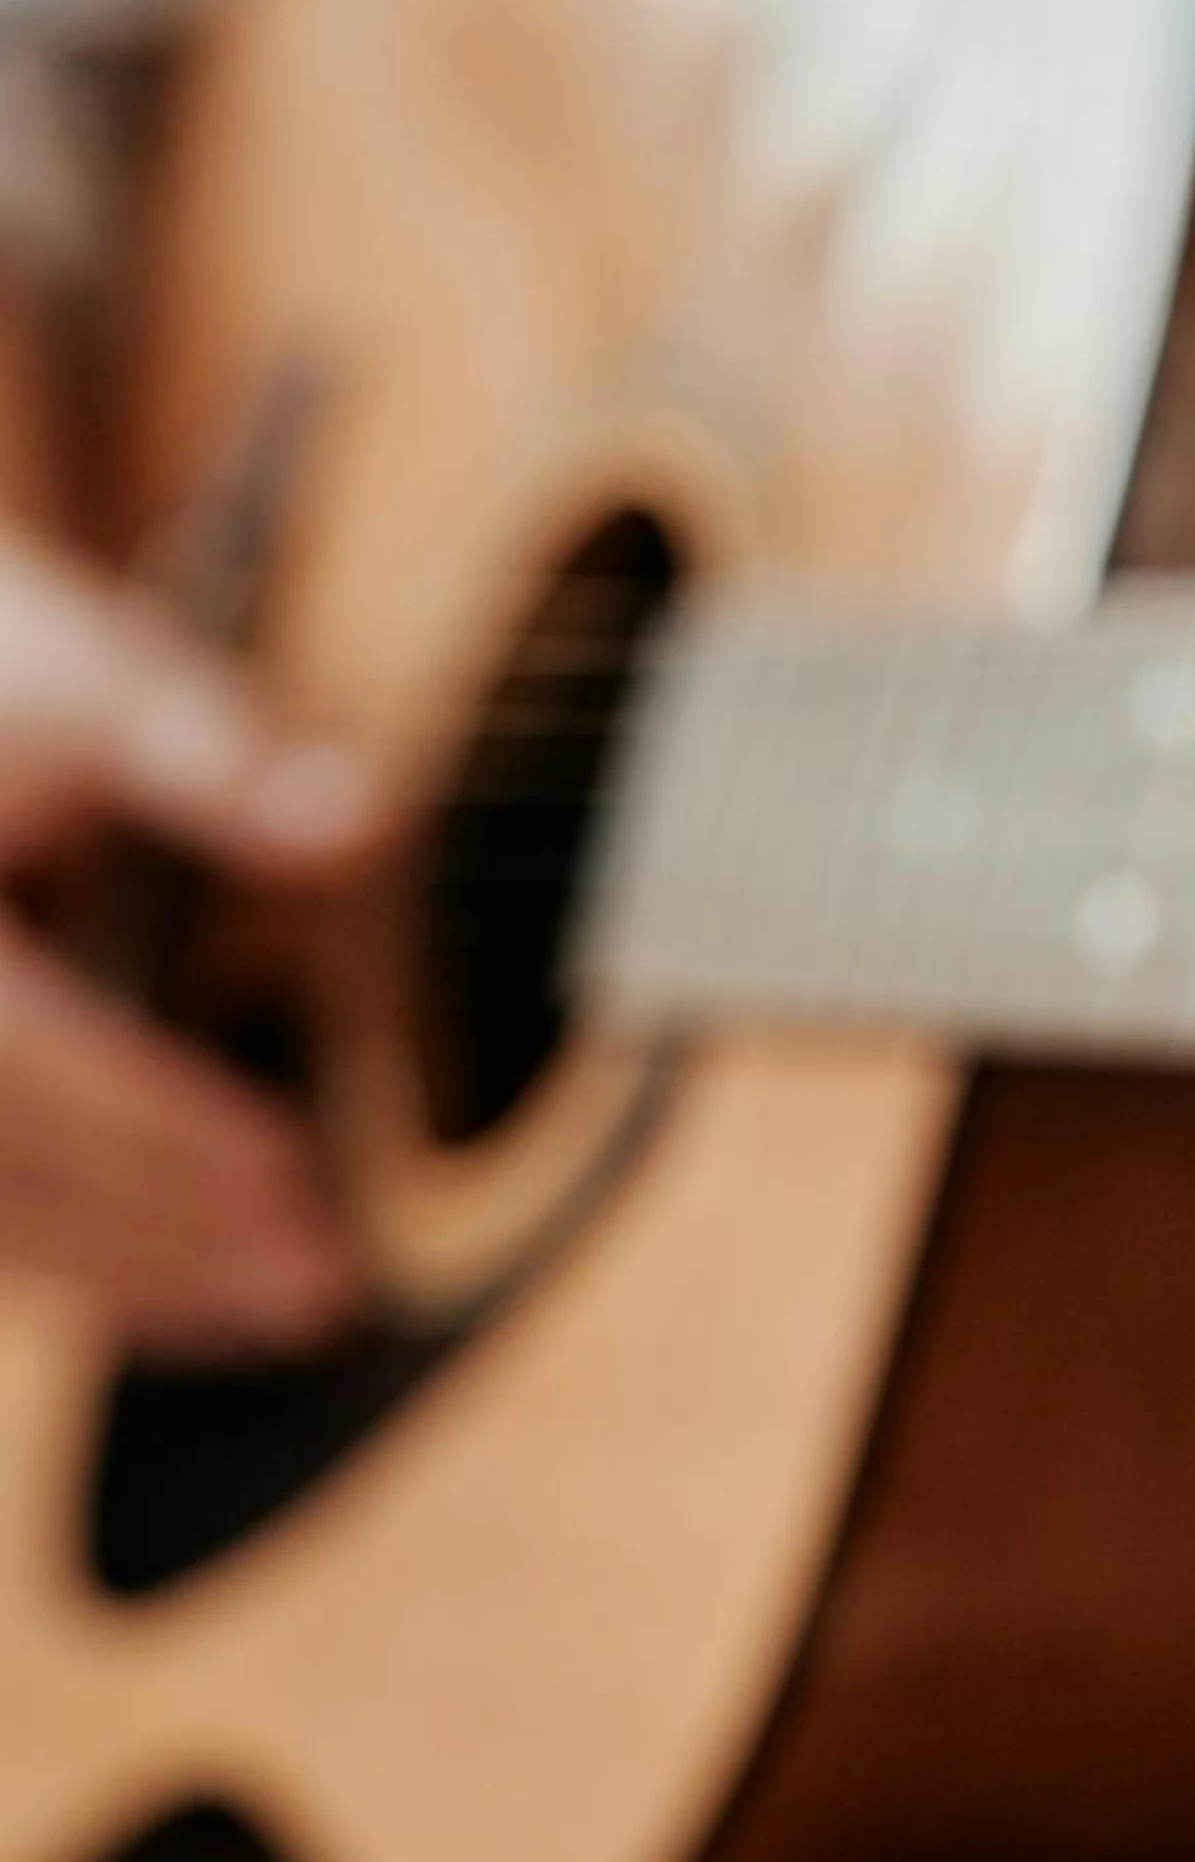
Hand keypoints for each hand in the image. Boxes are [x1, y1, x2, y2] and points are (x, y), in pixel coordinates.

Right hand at [0, 532, 372, 1355]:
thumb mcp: (87, 681)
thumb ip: (207, 753)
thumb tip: (362, 820)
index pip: (21, 1059)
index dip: (150, 1119)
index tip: (287, 1169)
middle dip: (161, 1231)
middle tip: (322, 1285)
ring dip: (129, 1279)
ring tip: (290, 1313)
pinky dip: (80, 1265)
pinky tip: (189, 1297)